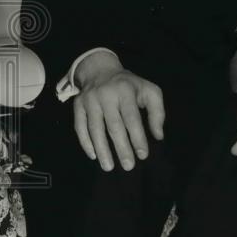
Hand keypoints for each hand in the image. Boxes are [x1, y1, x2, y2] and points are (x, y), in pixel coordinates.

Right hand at [72, 51, 164, 171]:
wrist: (99, 69)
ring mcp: (89, 100)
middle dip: (121, 147)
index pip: (131, 118)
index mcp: (125, 91)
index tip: (143, 155)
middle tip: (128, 166)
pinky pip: (79, 126)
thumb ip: (157, 112)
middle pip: (113, 125)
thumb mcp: (149, 91)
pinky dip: (85, 142)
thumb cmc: (129, 85)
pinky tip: (93, 155)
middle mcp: (105, 94)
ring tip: (109, 167)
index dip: (137, 137)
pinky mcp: (78, 105)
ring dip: (102, 149)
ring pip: (95, 128)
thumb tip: (158, 136)